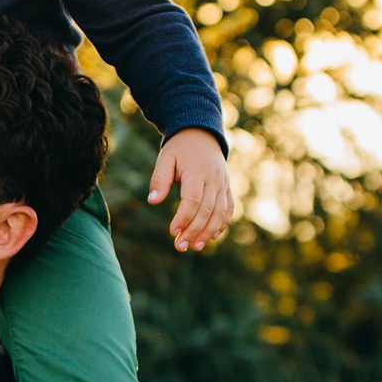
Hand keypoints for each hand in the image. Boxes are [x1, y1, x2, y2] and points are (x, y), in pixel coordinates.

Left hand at [147, 127, 233, 251]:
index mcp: (197, 172)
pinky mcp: (227, 187)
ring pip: (220, 213)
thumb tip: (153, 201)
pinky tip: (212, 237)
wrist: (202, 134)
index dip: (183, 217)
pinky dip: (222, 224)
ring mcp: (223, 184)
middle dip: (194, 231)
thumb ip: (159, 179)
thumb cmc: (179, 149)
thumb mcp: (165, 158)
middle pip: (207, 210)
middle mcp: (214, 179)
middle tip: (179, 246)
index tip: (172, 231)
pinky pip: (229, 208)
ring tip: (195, 247)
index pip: (192, 200)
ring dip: (208, 232)